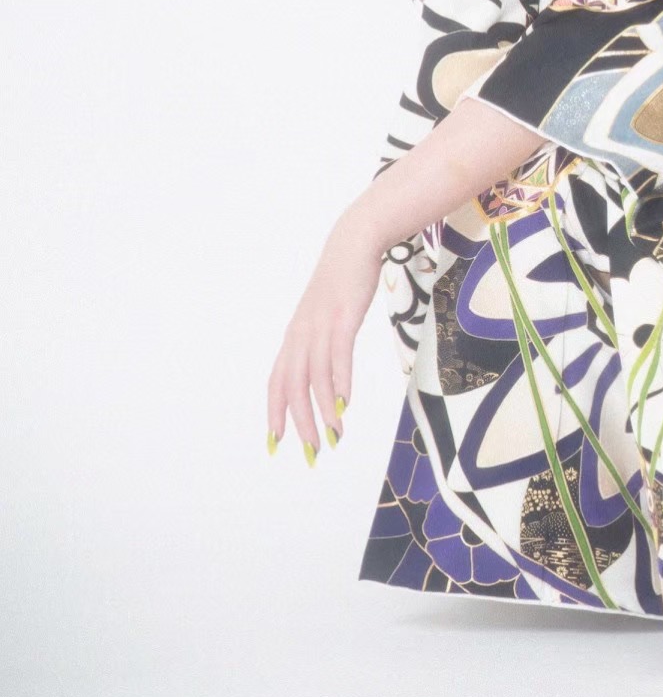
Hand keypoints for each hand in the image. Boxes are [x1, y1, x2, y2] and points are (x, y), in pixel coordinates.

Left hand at [266, 218, 384, 465]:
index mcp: (294, 336)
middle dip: (299, 422)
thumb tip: (327, 371)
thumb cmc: (343, 281)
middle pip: (293, 386)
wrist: (354, 243)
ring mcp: (321, 326)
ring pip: (315, 377)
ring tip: (333, 436)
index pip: (277, 382)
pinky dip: (340, 381)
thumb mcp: (327, 314)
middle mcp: (301, 335)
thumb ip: (322, 342)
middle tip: (311, 452)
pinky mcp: (343, 318)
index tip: (275, 443)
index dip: (275, 413)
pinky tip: (345, 402)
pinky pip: (338, 356)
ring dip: (323, 410)